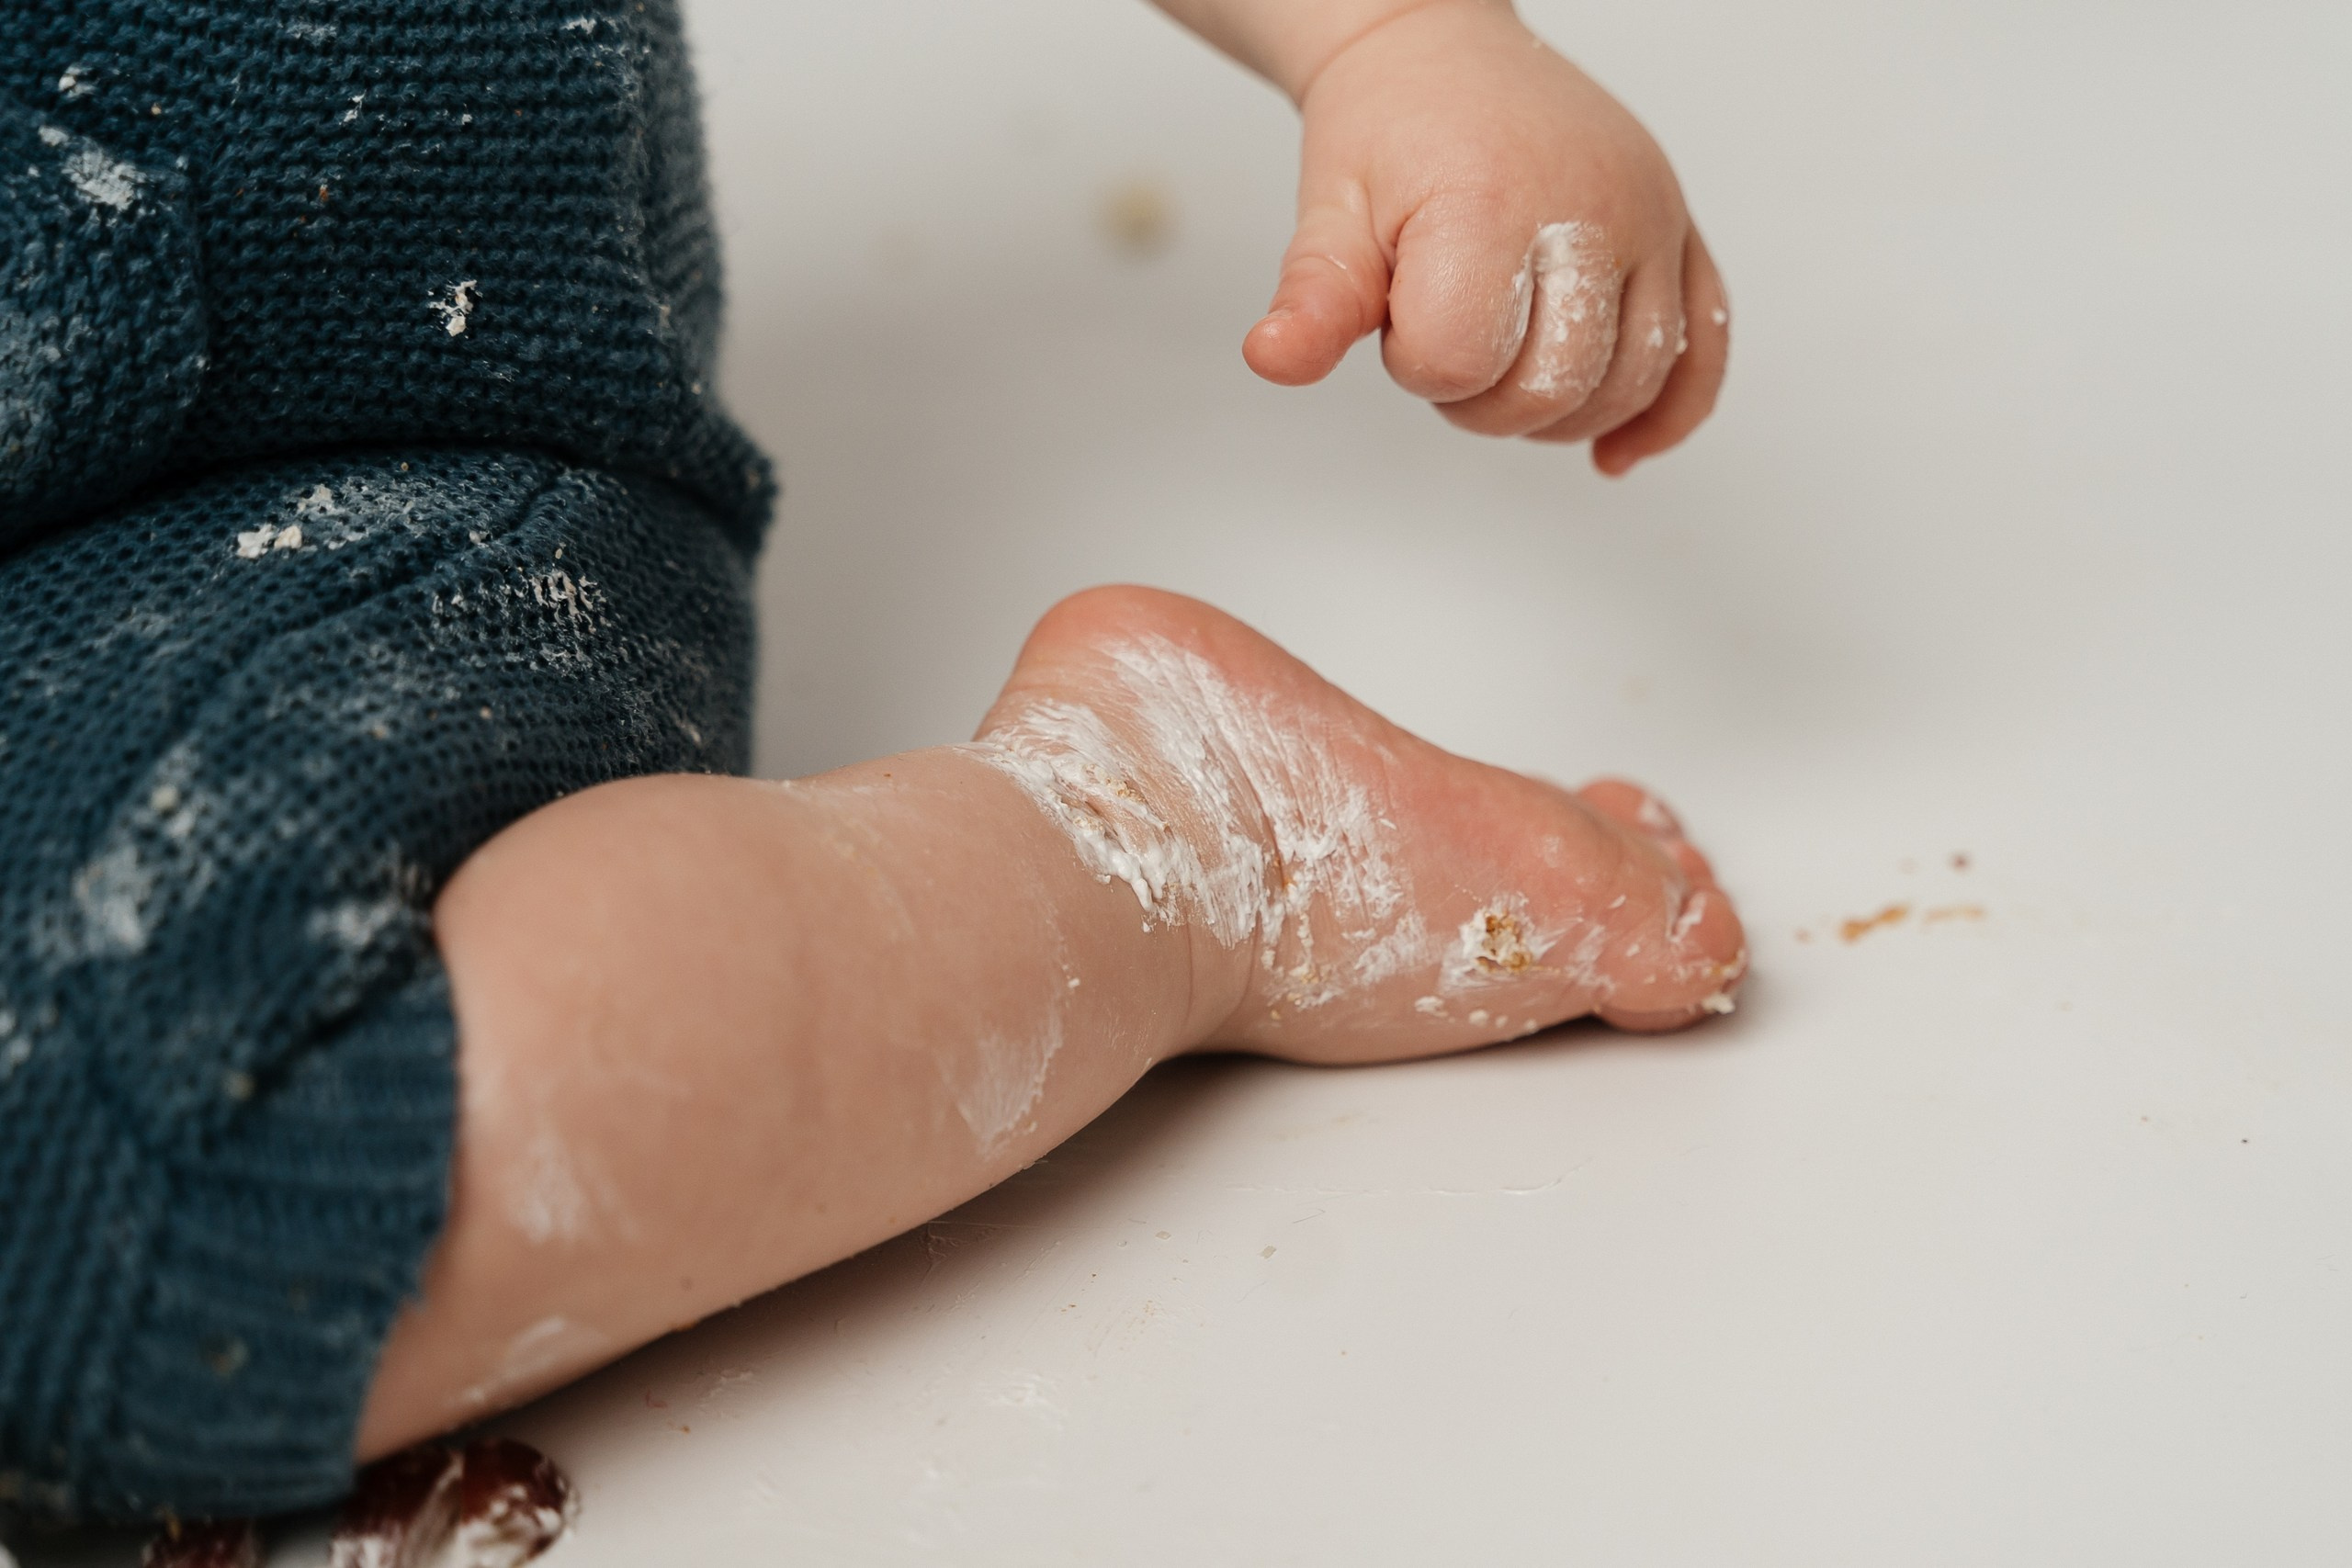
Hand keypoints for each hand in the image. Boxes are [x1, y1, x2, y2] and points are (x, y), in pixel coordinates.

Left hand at [1241, 0, 1728, 473]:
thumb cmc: (1388, 131)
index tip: (1398, 320)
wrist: (1439, 51)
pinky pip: (1702, 351)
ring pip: (1632, 383)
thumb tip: (1273, 358)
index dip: (1416, 366)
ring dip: (1560, 413)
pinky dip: (1664, 416)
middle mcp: (1593, 206)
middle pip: (1556, 386)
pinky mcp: (1681, 233)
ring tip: (1507, 367)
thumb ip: (1317, 298)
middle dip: (1484, 400)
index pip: (1462, 359)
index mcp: (1495, 200)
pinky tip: (1614, 453)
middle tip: (1447, 345)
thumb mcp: (1332, 214)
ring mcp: (1650, 219)